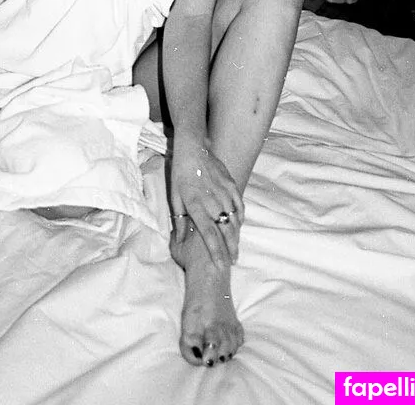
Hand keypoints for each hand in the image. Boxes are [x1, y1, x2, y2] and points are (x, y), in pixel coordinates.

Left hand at [169, 134, 244, 267]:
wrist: (193, 148)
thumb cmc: (180, 174)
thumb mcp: (174, 197)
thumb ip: (180, 220)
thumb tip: (180, 241)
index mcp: (197, 205)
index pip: (210, 235)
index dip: (217, 253)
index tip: (222, 267)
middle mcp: (213, 200)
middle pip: (225, 231)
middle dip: (230, 249)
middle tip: (232, 263)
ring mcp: (225, 192)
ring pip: (234, 220)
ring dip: (236, 236)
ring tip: (235, 249)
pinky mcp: (232, 185)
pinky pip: (239, 205)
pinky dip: (240, 217)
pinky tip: (238, 225)